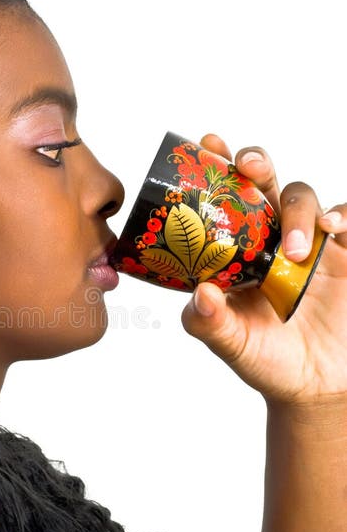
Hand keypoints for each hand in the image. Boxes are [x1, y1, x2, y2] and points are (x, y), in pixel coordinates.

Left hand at [181, 134, 346, 404]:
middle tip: (248, 166)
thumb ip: (210, 323)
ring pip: (306, 199)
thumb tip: (200, 295)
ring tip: (295, 252)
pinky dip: (344, 215)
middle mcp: (272, 237)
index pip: (225, 199)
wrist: (313, 387)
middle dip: (257, 163)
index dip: (218, 167)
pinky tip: (334, 228)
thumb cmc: (267, 358)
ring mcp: (312, 244)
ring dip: (299, 212)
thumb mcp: (232, 344)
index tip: (209, 143)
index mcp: (238, 248)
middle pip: (266, 182)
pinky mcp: (346, 256)